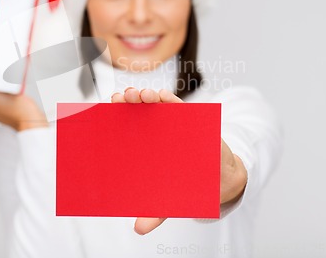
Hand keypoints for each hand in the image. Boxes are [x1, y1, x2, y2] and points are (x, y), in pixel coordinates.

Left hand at [111, 87, 246, 234]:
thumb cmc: (188, 182)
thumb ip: (155, 212)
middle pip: (137, 111)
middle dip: (128, 102)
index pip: (126, 127)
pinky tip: (162, 97)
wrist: (218, 178)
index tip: (106, 109)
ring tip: (141, 96)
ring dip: (146, 96)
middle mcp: (155, 130)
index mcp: (144, 145)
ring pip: (155, 104)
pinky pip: (178, 106)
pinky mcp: (190, 120)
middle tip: (121, 98)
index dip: (115, 117)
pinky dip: (170, 100)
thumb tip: (140, 229)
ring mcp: (171, 123)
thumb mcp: (170, 198)